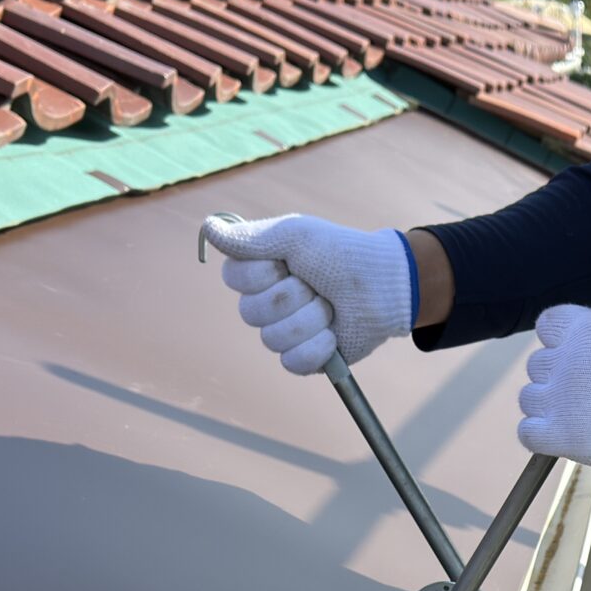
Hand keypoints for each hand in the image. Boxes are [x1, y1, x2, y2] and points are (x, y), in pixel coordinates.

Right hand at [201, 213, 413, 374]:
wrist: (384, 287)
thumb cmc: (341, 254)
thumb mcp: (296, 236)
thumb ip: (250, 237)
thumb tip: (207, 228)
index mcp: (259, 271)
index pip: (233, 278)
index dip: (262, 273)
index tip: (289, 261)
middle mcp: (266, 303)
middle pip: (251, 312)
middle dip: (292, 296)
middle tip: (316, 284)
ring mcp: (284, 332)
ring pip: (272, 339)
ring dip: (310, 320)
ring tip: (330, 306)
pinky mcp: (303, 358)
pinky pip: (292, 362)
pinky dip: (318, 347)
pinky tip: (333, 335)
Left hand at [516, 297, 590, 474]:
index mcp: (583, 328)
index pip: (547, 325)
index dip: (561, 338)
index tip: (577, 352)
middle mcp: (564, 361)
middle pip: (537, 364)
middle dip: (558, 373)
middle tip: (586, 389)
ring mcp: (560, 401)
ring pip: (529, 398)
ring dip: (548, 404)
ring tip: (578, 413)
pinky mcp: (561, 437)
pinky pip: (527, 433)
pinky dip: (540, 434)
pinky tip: (561, 434)